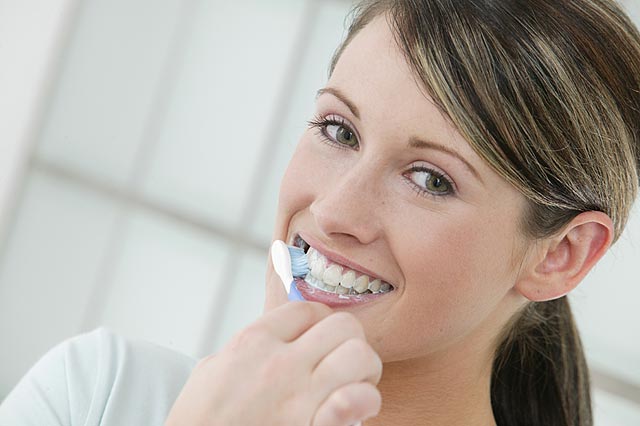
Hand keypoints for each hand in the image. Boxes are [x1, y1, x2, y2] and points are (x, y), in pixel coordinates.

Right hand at [165, 302, 382, 425]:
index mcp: (253, 343)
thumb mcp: (211, 372)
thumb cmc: (201, 422)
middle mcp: (280, 363)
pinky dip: (364, 401)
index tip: (319, 339)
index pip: (306, 309)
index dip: (320, 322)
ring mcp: (299, 396)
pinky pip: (357, 399)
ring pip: (359, 354)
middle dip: (349, 341)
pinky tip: (356, 407)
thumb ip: (244, 350)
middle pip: (343, 324)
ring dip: (363, 369)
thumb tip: (267, 342)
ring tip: (353, 383)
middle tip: (342, 361)